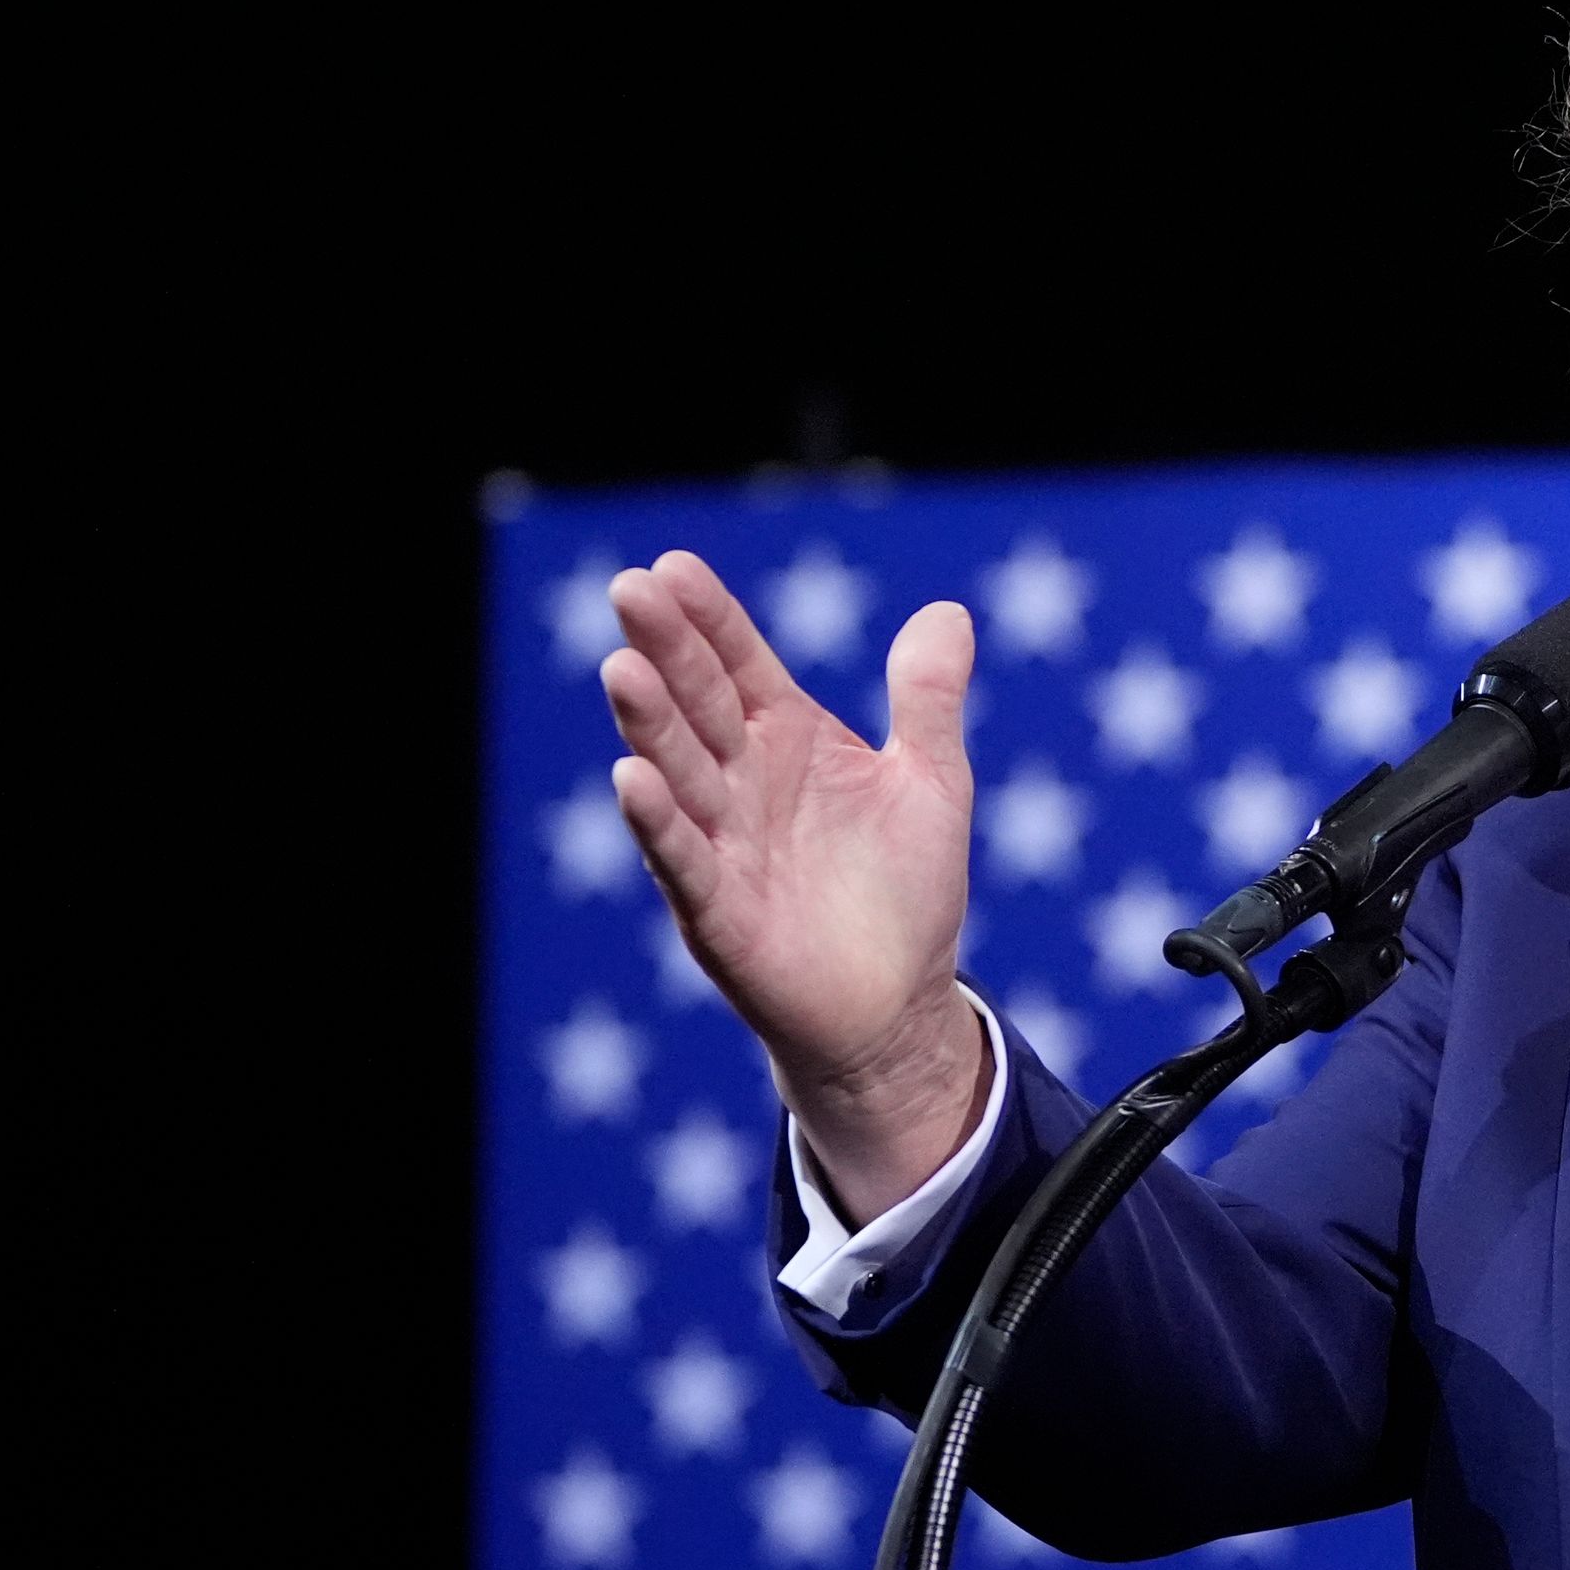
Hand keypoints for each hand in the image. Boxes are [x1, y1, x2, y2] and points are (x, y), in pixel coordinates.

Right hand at [599, 549, 985, 1219]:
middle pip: (699, 702)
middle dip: (666, 649)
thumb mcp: (933, 782)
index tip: (673, 566)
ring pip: (680, 771)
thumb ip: (928, 701)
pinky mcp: (719, 914)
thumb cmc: (907, 890)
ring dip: (651, 723)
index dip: (710, 619)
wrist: (900, 1004)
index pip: (740, 664)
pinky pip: (684, 860)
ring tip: (622, 668)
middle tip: (631, 590)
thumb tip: (947, 611)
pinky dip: (659, 822)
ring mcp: (724, 845)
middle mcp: (744, 782)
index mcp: (789, 739)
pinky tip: (632, 778)